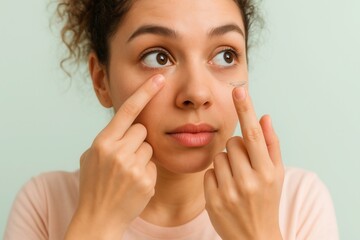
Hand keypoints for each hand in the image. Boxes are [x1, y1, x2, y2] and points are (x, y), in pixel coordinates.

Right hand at [65, 74, 164, 238]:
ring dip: (141, 156)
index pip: (128, 110)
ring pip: (149, 147)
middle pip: (142, 130)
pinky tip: (133, 183)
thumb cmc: (93, 185)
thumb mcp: (91, 157)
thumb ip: (107, 138)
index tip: (159, 78)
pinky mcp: (146, 180)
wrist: (98, 218)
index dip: (145, 92)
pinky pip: (153, 164)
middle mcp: (118, 152)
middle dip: (136, 139)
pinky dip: (146, 171)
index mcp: (102, 142)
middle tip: (124, 156)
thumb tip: (124, 125)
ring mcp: (133, 167)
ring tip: (127, 172)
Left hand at [204, 86, 283, 239]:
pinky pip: (208, 172)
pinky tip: (224, 189)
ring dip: (225, 163)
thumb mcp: (277, 175)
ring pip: (218, 157)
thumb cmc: (266, 200)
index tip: (239, 91)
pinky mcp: (213, 201)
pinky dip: (215, 177)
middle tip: (243, 165)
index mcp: (268, 172)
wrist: (254, 237)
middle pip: (232, 143)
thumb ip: (272, 145)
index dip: (246, 111)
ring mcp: (230, 192)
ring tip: (235, 179)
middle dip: (236, 149)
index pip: (253, 135)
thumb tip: (265, 116)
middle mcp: (250, 181)